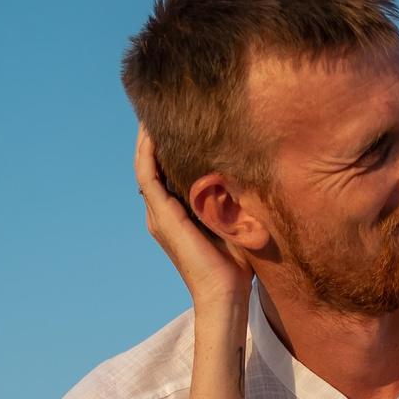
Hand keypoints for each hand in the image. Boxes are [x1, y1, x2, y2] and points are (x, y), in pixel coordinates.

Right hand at [133, 126, 251, 331]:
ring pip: (145, 165)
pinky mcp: (163, 216)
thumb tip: (253, 171)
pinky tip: (154, 130)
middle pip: (151, 163)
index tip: (181, 119)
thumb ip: (234, 198)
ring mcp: (159, 215)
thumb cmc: (237, 266)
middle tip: (163, 104)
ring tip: (154, 109)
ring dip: (147, 137)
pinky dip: (148, 151)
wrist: (226, 294)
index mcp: (176, 215)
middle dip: (154, 134)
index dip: (168, 144)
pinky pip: (148, 175)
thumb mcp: (236, 221)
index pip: (165, 171)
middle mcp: (162, 213)